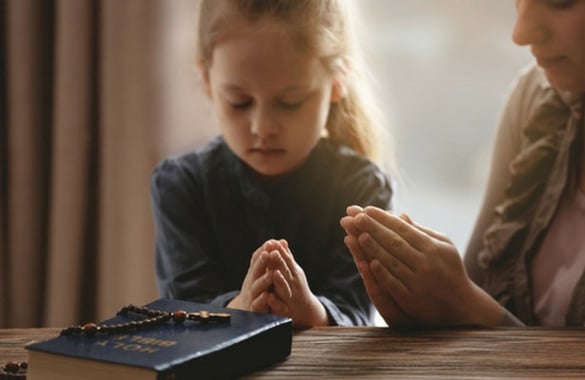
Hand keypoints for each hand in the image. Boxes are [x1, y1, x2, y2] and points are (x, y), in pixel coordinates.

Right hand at [227, 241, 276, 312]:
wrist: (247, 310)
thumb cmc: (257, 288)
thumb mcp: (262, 273)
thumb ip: (271, 259)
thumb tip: (281, 241)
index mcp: (255, 272)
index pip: (258, 259)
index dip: (264, 251)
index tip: (271, 242)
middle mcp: (251, 282)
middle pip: (256, 271)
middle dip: (262, 262)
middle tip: (267, 253)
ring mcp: (251, 295)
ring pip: (257, 287)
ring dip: (263, 280)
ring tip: (271, 274)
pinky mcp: (253, 309)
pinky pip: (257, 305)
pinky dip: (261, 301)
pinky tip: (266, 296)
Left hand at [264, 239, 328, 326]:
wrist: (305, 311)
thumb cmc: (296, 286)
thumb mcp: (293, 271)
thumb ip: (286, 258)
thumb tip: (282, 241)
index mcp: (294, 273)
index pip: (287, 261)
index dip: (282, 253)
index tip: (275, 243)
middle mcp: (293, 284)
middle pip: (286, 272)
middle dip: (280, 263)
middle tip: (274, 253)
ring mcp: (290, 297)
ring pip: (285, 289)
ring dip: (280, 281)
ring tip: (275, 273)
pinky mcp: (285, 310)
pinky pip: (281, 307)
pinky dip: (275, 303)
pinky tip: (269, 298)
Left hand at [342, 206, 504, 326]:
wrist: (463, 307)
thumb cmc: (450, 270)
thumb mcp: (444, 247)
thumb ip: (421, 232)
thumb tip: (400, 215)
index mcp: (433, 247)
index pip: (403, 229)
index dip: (383, 218)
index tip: (366, 209)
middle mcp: (426, 263)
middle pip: (394, 242)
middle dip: (372, 227)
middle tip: (354, 215)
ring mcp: (419, 282)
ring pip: (392, 261)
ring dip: (373, 247)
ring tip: (356, 234)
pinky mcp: (413, 300)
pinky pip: (395, 285)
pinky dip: (382, 273)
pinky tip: (369, 263)